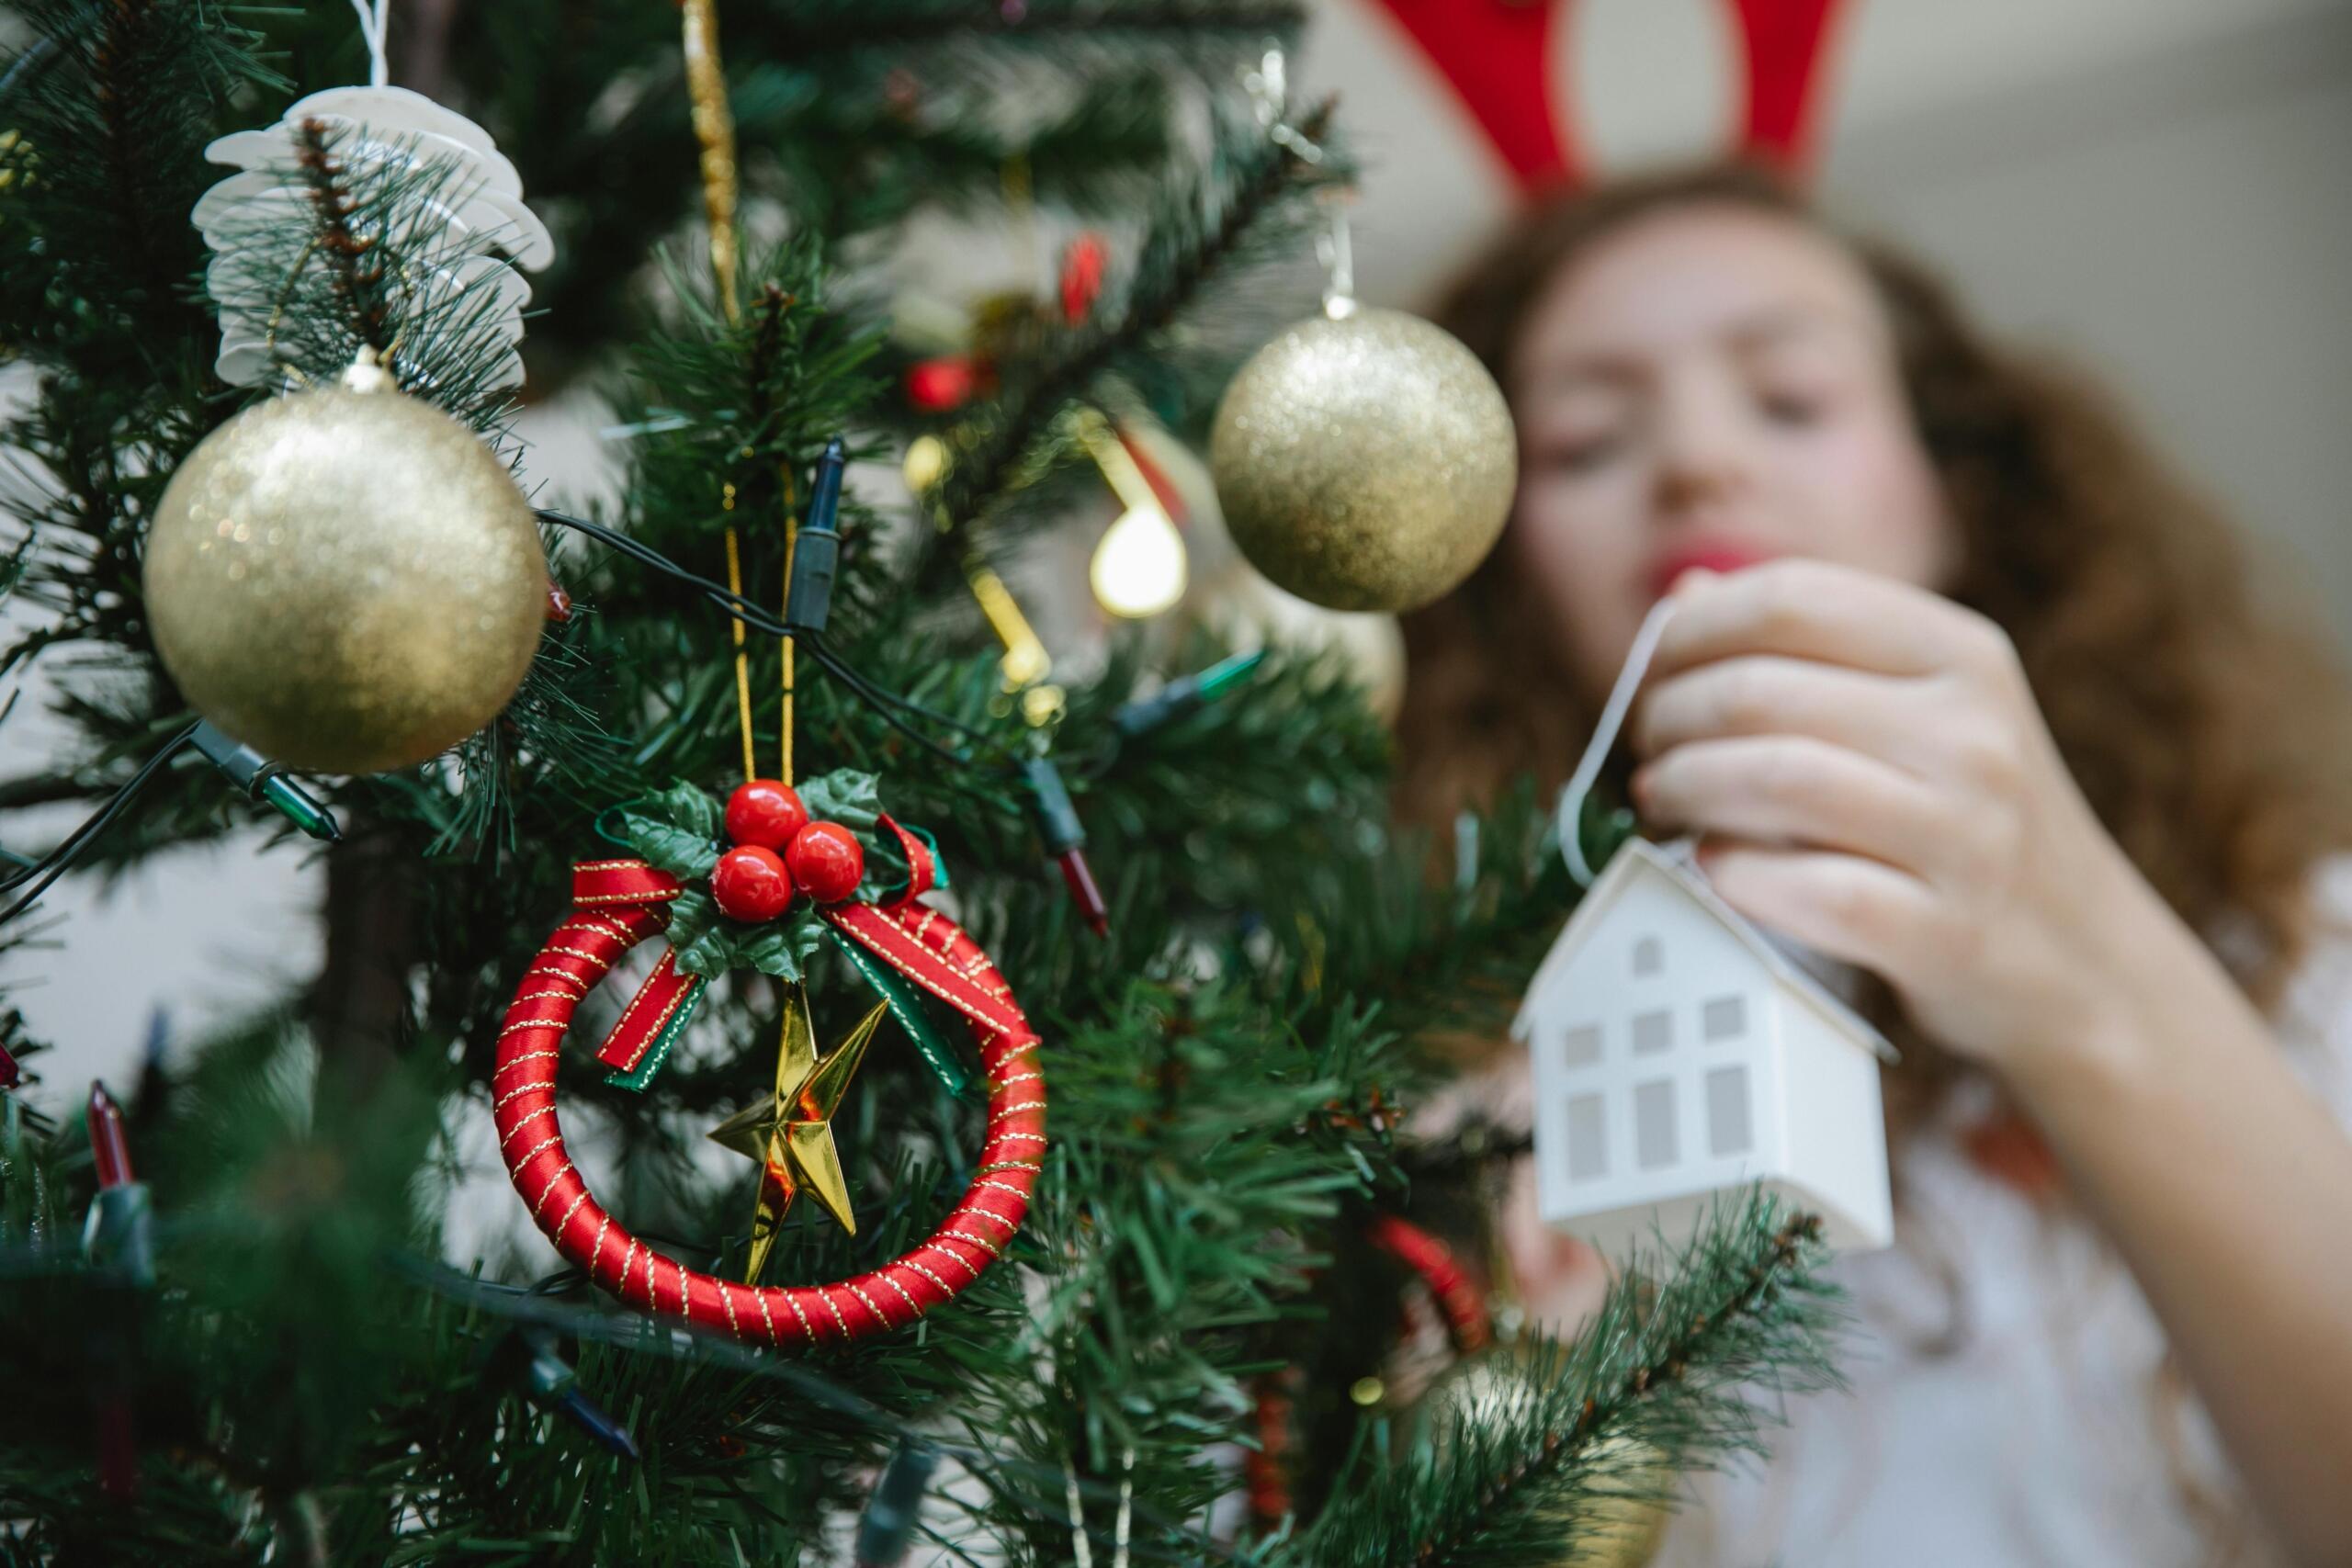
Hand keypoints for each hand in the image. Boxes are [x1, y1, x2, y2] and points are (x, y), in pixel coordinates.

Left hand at [1626, 559, 2175, 1077]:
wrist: (2085, 965)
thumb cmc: (1966, 824)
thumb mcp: (1921, 713)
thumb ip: (1811, 649)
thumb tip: (1687, 596)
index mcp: (1961, 653)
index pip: (1790, 597)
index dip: (1690, 631)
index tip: (1652, 670)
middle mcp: (1973, 733)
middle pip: (1759, 691)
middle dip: (1667, 718)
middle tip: (1646, 748)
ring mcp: (1967, 836)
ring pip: (1774, 780)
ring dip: (1682, 789)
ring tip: (1658, 800)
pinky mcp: (1946, 934)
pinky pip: (1808, 890)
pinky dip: (1734, 875)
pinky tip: (1710, 868)